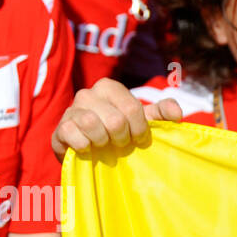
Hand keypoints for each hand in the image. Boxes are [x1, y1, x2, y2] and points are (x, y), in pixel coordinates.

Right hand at [51, 78, 183, 159]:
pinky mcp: (59, 128)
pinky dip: (84, 146)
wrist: (89, 149)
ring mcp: (71, 110)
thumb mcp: (141, 121)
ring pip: (92, 124)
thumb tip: (177, 113)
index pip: (132, 108)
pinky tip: (88, 149)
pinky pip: (73, 135)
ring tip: (104, 145)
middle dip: (122, 138)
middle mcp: (87, 94)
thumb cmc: (118, 132)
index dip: (140, 129)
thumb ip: (161, 113)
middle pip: (115, 119)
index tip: (138, 138)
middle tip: (120, 144)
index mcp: (108, 87)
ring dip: (103, 141)